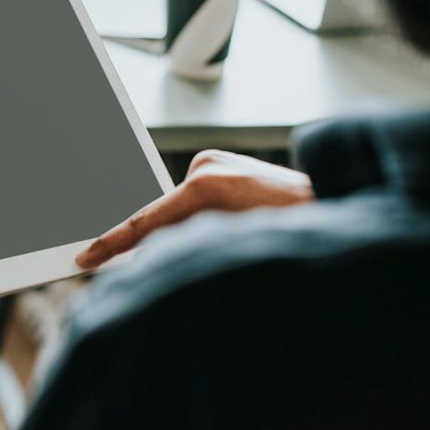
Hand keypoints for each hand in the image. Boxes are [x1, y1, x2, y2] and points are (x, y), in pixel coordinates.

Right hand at [76, 150, 314, 268]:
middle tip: (140, 265)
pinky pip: (197, 204)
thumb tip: (150, 257)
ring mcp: (220, 164)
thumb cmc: (300, 233)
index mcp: (206, 183)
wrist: (344, 209)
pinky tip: (219, 240)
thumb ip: (182, 251)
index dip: (110, 242)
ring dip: (180, 236)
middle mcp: (209, 166)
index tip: (84, 257)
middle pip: (161, 216)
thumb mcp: (230, 251)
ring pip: (179, 212)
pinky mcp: (229, 169)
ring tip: (213, 255)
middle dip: (152, 244)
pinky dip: (195, 225)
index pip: (143, 220)